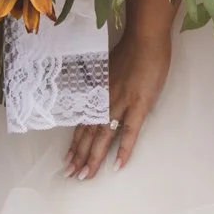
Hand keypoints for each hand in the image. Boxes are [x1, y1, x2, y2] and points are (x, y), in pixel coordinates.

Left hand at [66, 0, 171, 179]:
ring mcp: (121, 103)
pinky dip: (124, 149)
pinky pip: (130, 132)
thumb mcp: (110, 69)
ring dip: (94, 158)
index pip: (83, 124)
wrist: (146, 37)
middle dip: (79, 156)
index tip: (68, 159)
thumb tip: (103, 97)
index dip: (75, 143)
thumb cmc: (131, 50)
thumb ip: (106, 87)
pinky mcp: (139, 105)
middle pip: (89, 134)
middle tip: (71, 175)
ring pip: (103, 136)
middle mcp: (104, 100)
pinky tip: (118, 165)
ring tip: (86, 176)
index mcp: (97, 93)